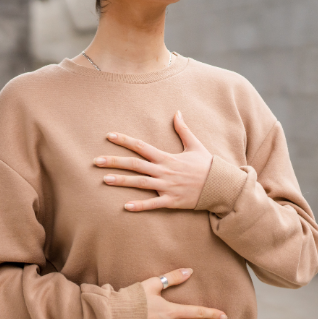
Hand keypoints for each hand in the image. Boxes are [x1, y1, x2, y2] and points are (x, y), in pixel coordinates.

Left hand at [94, 111, 212, 210]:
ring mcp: (167, 186)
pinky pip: (153, 204)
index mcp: (167, 157)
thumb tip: (177, 112)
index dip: (124, 141)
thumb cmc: (207, 165)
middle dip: (114, 162)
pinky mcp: (172, 201)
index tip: (109, 136)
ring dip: (122, 182)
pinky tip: (125, 207)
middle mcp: (164, 171)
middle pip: (135, 165)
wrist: (221, 185)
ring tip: (104, 180)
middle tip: (96, 161)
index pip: (141, 146)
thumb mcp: (195, 144)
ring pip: (140, 183)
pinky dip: (140, 206)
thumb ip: (183, 129)